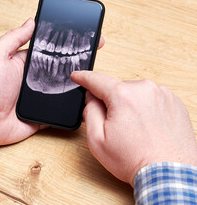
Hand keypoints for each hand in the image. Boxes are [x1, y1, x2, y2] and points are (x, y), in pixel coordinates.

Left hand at [0, 18, 104, 146]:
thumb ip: (13, 38)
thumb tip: (31, 21)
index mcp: (26, 62)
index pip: (50, 49)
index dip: (66, 42)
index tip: (85, 35)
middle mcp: (35, 79)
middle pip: (61, 68)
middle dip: (78, 61)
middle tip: (96, 52)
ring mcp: (39, 97)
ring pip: (65, 89)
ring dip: (78, 84)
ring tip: (96, 77)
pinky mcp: (42, 116)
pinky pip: (61, 112)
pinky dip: (72, 108)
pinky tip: (86, 101)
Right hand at [71, 71, 196, 185]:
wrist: (167, 174)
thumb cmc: (135, 159)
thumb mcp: (97, 139)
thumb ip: (90, 111)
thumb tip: (92, 98)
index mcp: (123, 96)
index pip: (97, 79)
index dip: (83, 78)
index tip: (77, 76)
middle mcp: (145, 89)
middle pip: (117, 89)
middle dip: (111, 103)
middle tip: (113, 126)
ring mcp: (163, 95)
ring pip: (135, 94)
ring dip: (129, 106)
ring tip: (134, 131)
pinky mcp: (174, 103)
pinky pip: (151, 99)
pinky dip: (145, 109)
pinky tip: (146, 128)